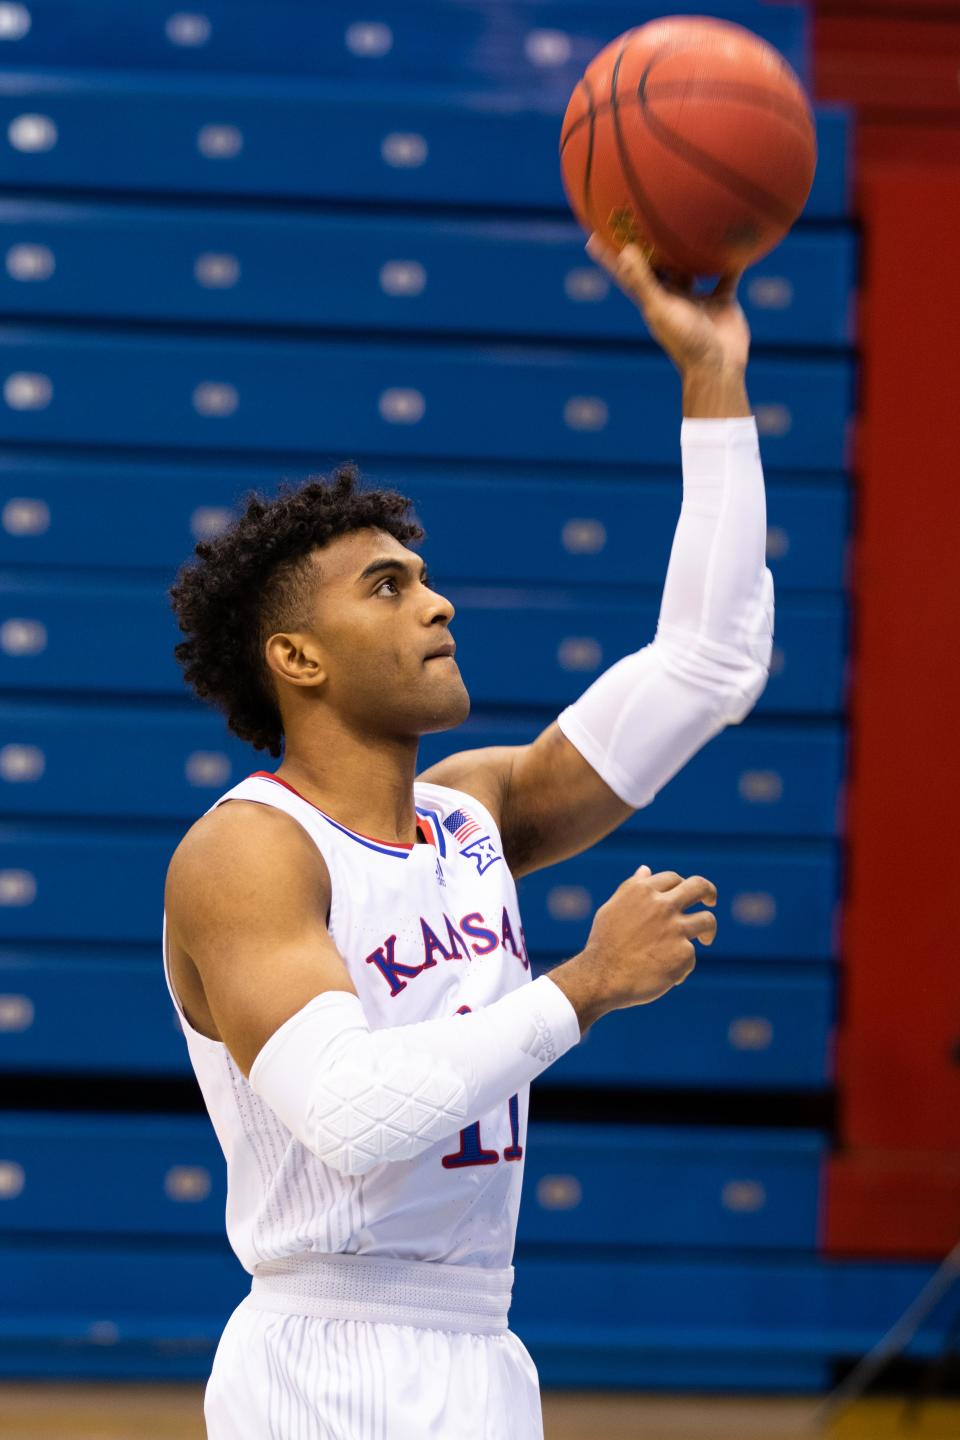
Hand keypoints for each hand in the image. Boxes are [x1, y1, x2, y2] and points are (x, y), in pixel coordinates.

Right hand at [549, 865, 717, 1031]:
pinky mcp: (684, 954)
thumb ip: (632, 888)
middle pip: (700, 887)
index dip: (681, 885)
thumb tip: (646, 870)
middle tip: (711, 900)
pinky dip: (681, 965)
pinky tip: (666, 974)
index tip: (685, 893)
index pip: (673, 878)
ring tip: (705, 939)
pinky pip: (690, 955)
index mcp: (643, 891)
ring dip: (708, 930)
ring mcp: (675, 929)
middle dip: (709, 892)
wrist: (602, 978)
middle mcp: (662, 905)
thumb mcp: (613, 908)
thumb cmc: (604, 944)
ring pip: (708, 921)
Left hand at [586, 233, 750, 375]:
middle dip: (650, 244)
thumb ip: (644, 282)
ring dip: (691, 249)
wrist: (718, 367)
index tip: (593, 236)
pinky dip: (731, 261)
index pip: (626, 273)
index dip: (609, 256)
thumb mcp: (662, 309)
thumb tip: (624, 250)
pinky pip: (726, 275)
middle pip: (658, 264)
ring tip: (691, 218)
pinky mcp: (721, 301)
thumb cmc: (686, 341)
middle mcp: (672, 296)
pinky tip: (736, 238)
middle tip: (643, 215)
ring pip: (692, 266)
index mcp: (652, 299)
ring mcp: (696, 299)